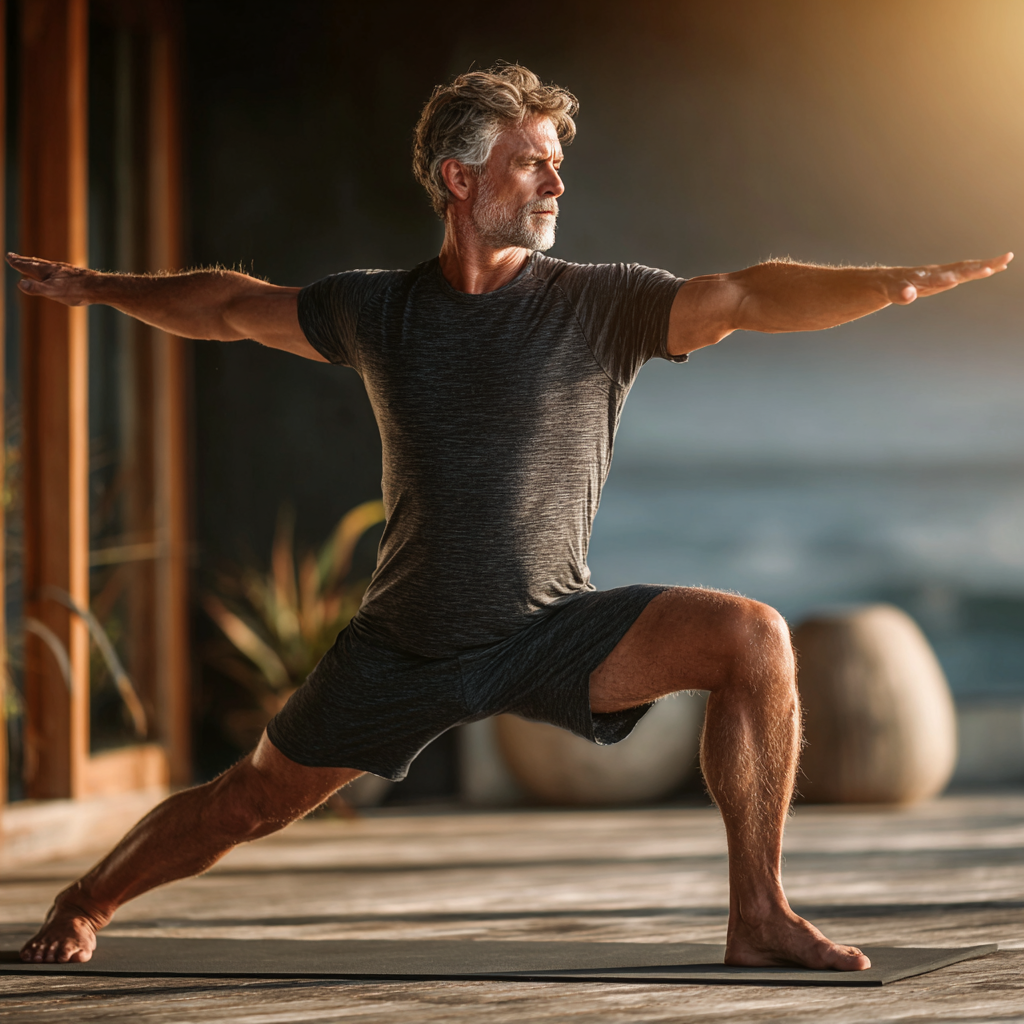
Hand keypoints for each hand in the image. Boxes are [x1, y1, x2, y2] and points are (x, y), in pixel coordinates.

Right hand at [7, 252, 98, 305]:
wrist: (98, 287)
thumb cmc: (76, 291)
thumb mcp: (53, 292)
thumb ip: (37, 288)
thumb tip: (20, 283)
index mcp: (46, 272)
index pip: (27, 266)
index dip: (17, 263)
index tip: (8, 257)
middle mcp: (54, 268)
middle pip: (35, 263)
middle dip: (23, 260)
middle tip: (12, 256)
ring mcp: (64, 270)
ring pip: (46, 266)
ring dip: (35, 263)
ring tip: (30, 261)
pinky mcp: (74, 275)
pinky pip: (57, 270)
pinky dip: (50, 269)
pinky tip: (55, 272)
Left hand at [884, 252, 1012, 304]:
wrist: (885, 280)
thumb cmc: (888, 286)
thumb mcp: (890, 291)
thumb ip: (899, 293)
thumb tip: (908, 294)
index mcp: (926, 277)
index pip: (948, 275)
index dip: (964, 273)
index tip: (981, 270)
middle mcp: (937, 273)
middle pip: (962, 268)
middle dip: (982, 265)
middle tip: (1004, 260)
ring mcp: (942, 274)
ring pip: (967, 268)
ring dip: (986, 265)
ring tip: (1006, 261)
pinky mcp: (944, 278)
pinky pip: (965, 273)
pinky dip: (979, 270)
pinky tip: (994, 268)